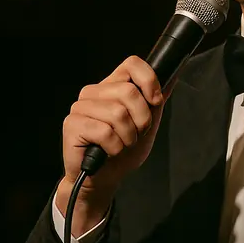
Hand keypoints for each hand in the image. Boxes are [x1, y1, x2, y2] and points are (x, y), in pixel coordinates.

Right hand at [55, 56, 167, 234]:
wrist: (104, 178)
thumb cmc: (124, 150)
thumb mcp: (148, 123)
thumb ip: (155, 101)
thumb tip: (171, 78)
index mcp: (112, 86)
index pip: (131, 64)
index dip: (148, 80)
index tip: (155, 101)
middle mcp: (94, 92)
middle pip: (128, 91)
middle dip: (141, 120)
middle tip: (135, 134)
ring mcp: (81, 107)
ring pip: (118, 113)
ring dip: (127, 137)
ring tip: (120, 144)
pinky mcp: (72, 124)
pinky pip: (105, 132)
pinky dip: (114, 147)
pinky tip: (107, 151)